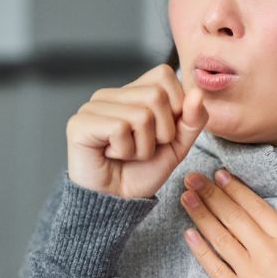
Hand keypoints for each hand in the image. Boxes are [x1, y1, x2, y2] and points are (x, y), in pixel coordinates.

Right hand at [66, 64, 208, 198]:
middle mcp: (110, 94)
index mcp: (132, 92)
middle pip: (156, 95)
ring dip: (143, 147)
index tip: (161, 132)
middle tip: (142, 148)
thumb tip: (197, 93)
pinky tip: (111, 155)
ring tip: (127, 154)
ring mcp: (92, 106)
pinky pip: (119, 128)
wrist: (116, 202)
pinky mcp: (79, 123)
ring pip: (140, 115)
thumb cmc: (141, 172)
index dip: (175, 106)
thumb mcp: (177, 145)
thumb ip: (192, 119)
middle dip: (161, 132)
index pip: (164, 75)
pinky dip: (125, 151)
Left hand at [180, 170, 276, 277]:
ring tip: (185, 197)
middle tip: (192, 175)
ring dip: (200, 215)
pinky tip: (189, 235)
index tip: (220, 173)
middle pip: (234, 217)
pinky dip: (200, 251)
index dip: (236, 189)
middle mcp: (267, 253)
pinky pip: (215, 268)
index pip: (258, 208)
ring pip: (220, 237)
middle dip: (211, 194)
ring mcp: (250, 274)